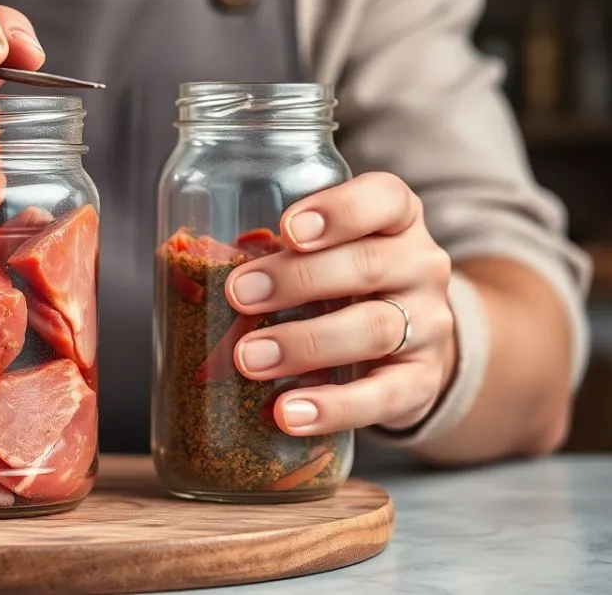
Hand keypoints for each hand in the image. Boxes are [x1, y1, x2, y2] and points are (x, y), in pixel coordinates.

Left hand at [225, 171, 456, 435]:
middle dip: (298, 279)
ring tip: (249, 359)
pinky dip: (333, 407)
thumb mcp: (327, 255)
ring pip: (374, 329)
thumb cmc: (346, 288)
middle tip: (238, 295)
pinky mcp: (420, 383)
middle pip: (368, 264)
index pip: (385, 198)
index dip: (339, 210)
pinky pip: (382, 397)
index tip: (288, 228)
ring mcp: (427, 325)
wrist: (409, 347)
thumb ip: (277, 251)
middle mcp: (420, 265)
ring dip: (305, 344)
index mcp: (395, 220)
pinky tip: (289, 412)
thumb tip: (184, 264)